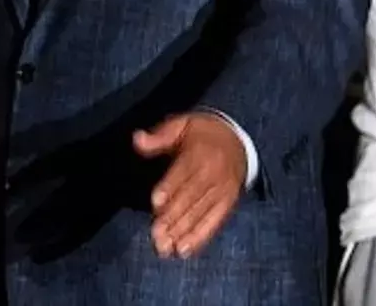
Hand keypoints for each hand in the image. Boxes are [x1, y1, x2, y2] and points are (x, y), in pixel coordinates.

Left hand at [133, 112, 246, 258]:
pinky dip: (201, 237)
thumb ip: (159, 135)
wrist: (237, 140)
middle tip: (156, 234)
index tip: (155, 203)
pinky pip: (215, 222)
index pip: (183, 173)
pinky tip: (185, 250)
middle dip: (173, 217)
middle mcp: (214, 174)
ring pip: (201, 213)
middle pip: (191, 198)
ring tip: (166, 247)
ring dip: (183, 232)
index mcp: (200, 152)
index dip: (169, 188)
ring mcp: (223, 191)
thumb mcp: (181, 124)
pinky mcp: (228, 204)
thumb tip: (137, 139)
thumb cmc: (201, 133)